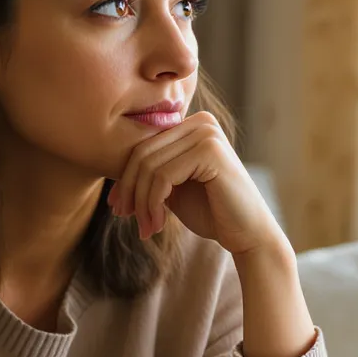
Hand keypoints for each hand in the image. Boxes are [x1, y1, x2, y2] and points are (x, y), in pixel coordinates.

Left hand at [107, 111, 285, 256]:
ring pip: (149, 166)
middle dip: (129, 190)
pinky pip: (163, 176)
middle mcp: (200, 122)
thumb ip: (150, 172)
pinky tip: (158, 225)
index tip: (119, 208)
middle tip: (125, 218)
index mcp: (191, 125)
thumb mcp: (172, 187)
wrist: (246, 234)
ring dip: (141, 203)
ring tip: (146, 227)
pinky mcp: (210, 151)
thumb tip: (111, 170)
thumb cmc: (210, 212)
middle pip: (142, 153)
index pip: (143, 145)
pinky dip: (153, 204)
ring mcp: (207, 133)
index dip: (125, 178)